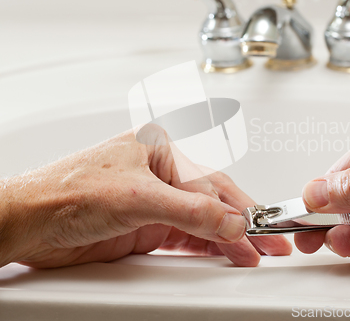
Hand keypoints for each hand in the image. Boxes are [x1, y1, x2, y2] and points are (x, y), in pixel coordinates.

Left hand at [0, 126, 290, 267]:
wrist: (29, 222)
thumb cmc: (68, 190)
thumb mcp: (138, 196)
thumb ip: (189, 210)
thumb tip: (230, 220)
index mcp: (162, 148)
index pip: (211, 182)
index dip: (237, 208)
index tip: (258, 231)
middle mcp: (162, 173)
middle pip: (213, 200)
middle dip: (242, 223)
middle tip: (268, 242)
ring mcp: (156, 201)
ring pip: (203, 219)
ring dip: (228, 237)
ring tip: (253, 252)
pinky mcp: (147, 227)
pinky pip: (187, 236)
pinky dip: (208, 246)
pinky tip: (224, 252)